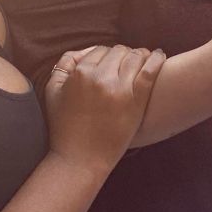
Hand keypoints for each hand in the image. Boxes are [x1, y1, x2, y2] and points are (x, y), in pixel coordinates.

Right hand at [44, 45, 164, 173]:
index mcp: (81, 74)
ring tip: (144, 56)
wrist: (80, 160)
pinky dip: (157, 58)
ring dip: (139, 54)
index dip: (104, 55)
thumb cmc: (64, 128)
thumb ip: (64, 66)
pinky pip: (151, 71)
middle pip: (118, 51)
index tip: (110, 60)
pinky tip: (159, 55)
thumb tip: (82, 52)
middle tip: (126, 60)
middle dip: (121, 54)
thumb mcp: (53, 92)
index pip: (98, 50)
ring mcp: (121, 89)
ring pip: (135, 56)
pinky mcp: (137, 101)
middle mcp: (101, 78)